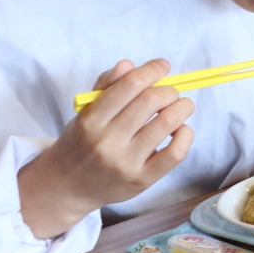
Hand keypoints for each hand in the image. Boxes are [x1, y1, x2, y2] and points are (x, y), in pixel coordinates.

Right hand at [17, 59, 195, 239]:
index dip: (152, 70)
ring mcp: (126, 163)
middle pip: (151, 101)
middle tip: (169, 92)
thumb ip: (106, 86)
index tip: (163, 65)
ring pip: (168, 122)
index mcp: (91, 120)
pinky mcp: (142, 180)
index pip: (129, 85)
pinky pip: (175, 153)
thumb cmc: (81, 142)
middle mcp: (107, 142)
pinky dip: (186, 134)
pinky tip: (180, 129)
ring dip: (182, 107)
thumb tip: (129, 65)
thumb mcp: (85, 112)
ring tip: (180, 106)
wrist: (67, 186)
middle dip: (168, 90)